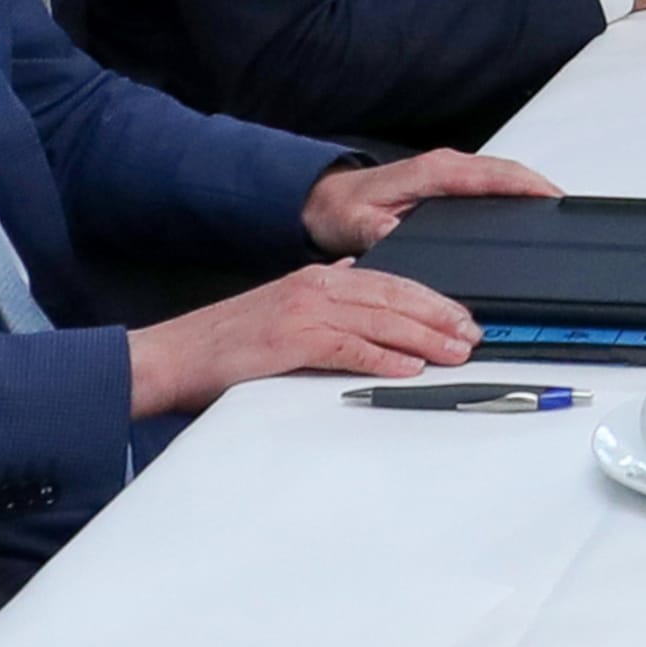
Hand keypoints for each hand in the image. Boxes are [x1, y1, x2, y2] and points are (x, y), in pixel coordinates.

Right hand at [129, 263, 477, 416]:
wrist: (172, 355)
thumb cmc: (225, 341)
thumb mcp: (282, 306)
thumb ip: (321, 292)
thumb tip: (355, 278)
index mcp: (319, 278)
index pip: (391, 283)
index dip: (433, 299)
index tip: (462, 316)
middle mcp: (316, 287)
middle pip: (396, 298)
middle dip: (441, 317)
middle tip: (474, 335)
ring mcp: (304, 312)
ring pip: (381, 320)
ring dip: (425, 338)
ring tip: (456, 353)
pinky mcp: (291, 340)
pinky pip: (348, 349)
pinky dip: (383, 358)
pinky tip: (408, 368)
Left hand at [302, 149, 557, 255]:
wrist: (324, 200)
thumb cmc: (342, 210)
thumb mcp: (356, 224)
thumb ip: (380, 229)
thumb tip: (400, 233)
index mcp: (433, 173)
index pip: (492, 174)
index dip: (527, 185)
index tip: (553, 197)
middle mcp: (445, 166)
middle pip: (508, 171)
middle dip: (541, 186)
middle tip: (568, 209)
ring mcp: (450, 171)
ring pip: (503, 174)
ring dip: (531, 187)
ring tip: (557, 209)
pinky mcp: (450, 180)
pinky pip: (493, 180)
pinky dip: (516, 189)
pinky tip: (527, 206)